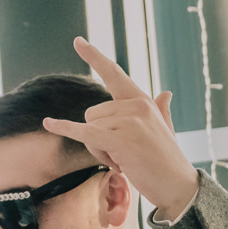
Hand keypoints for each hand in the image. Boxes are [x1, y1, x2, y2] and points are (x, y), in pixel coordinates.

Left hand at [40, 37, 200, 216]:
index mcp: (143, 101)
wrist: (179, 187)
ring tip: (125, 160)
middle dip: (99, 138)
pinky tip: (48, 123)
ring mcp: (129, 121)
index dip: (94, 57)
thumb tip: (166, 92)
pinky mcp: (121, 140)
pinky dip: (65, 129)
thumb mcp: (165, 130)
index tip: (78, 41)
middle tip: (123, 155)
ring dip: (100, 151)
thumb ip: (161, 110)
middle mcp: (136, 105)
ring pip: (89, 128)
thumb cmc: (168, 161)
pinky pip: (85, 133)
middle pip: (92, 113)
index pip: (114, 74)